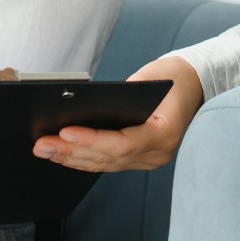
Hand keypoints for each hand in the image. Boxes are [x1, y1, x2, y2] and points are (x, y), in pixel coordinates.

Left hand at [32, 55, 204, 171]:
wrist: (198, 83)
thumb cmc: (173, 75)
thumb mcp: (148, 78)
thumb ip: (119, 98)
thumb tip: (78, 109)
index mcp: (166, 133)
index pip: (122, 143)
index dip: (90, 140)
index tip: (64, 132)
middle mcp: (160, 153)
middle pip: (109, 158)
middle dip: (71, 151)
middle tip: (40, 145)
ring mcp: (152, 160)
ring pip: (105, 164)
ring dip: (72, 158)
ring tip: (44, 150)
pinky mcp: (142, 159)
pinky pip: (110, 162)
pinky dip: (85, 158)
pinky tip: (62, 154)